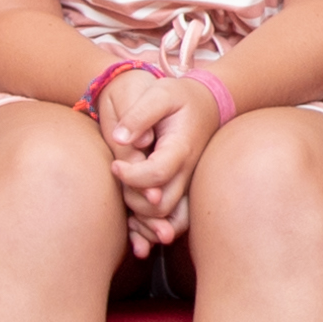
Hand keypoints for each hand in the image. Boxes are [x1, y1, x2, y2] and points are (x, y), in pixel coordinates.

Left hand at [97, 67, 218, 249]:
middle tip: (119, 178)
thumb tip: (120, 139)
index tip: (115, 165)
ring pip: (169, 219)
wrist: (207, 104)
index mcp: (181, 148)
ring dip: (143, 220)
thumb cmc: (180, 97)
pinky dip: (153, 228)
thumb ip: (139, 114)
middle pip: (161, 205)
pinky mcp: (183, 190)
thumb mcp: (160, 93)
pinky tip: (134, 225)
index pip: (157, 174)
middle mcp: (187, 172)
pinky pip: (173, 220)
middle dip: (134, 200)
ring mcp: (187, 184)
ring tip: (125, 199)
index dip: (131, 176)